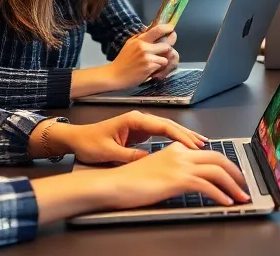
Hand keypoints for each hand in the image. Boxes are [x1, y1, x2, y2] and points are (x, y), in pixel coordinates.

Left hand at [42, 111, 206, 164]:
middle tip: (203, 144)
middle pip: (169, 125)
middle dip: (187, 135)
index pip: (163, 126)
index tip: (193, 145)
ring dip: (182, 137)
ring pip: (166, 129)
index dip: (180, 136)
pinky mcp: (139, 132)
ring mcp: (140, 125)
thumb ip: (130, 156)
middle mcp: (140, 119)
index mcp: (134, 120)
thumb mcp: (109, 152)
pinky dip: (173, 140)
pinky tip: (182, 146)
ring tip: (198, 144)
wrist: (76, 139)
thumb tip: (150, 161)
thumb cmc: (89, 143)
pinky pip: (160, 135)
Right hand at [105, 24, 174, 89]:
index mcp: (140, 40)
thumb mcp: (130, 44)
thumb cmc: (122, 60)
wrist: (115, 75)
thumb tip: (150, 28)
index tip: (172, 29)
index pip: (158, 30)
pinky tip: (150, 70)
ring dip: (162, 62)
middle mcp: (144, 47)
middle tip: (163, 53)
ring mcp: (147, 57)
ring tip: (154, 64)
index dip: (168, 28)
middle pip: (167, 45)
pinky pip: (161, 66)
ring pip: (165, 58)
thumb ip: (140, 37)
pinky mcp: (149, 67)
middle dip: (167, 50)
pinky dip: (158, 69)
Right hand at [105, 142, 250, 208]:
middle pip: (218, 158)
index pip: (208, 153)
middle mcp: (181, 154)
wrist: (113, 183)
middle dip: (235, 172)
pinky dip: (221, 195)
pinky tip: (226, 202)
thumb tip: (189, 180)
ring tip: (241, 196)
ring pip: (217, 171)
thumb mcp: (156, 170)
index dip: (225, 164)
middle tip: (244, 184)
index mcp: (176, 150)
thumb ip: (173, 170)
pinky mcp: (177, 179)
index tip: (234, 174)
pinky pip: (207, 185)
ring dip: (233, 185)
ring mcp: (180, 165)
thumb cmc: (129, 181)